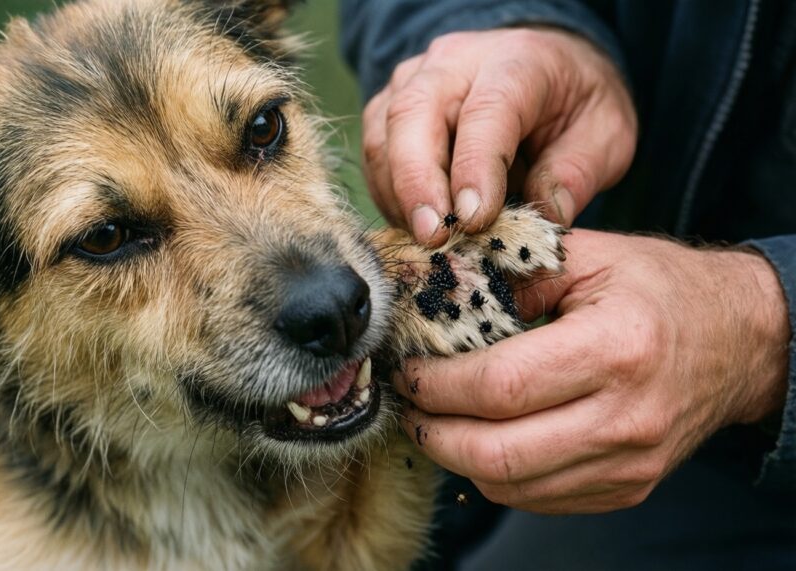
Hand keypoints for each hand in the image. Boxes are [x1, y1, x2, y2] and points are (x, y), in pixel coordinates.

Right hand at [362, 28, 636, 243]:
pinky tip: (417, 226)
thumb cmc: (574, 104)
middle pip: (414, 115)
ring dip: (399, 197)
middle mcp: (454, 62)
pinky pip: (374, 154)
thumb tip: (543, 219)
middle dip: (417, 183)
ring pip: (383, 137)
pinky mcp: (388, 106)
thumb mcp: (606, 134)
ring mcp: (412, 81)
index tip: (475, 221)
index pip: (485, 112)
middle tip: (433, 238)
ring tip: (429, 242)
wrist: (544, 68)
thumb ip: (576, 173)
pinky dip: (389, 197)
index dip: (475, 168)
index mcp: (517, 62)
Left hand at [395, 230, 790, 512]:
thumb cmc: (658, 289)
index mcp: (615, 348)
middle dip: (433, 433)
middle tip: (407, 405)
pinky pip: (538, 498)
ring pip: (511, 485)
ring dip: (456, 458)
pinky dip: (496, 474)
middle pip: (497, 454)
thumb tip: (434, 296)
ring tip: (434, 421)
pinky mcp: (626, 488)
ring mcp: (628, 463)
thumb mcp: (588, 255)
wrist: (739, 340)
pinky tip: (479, 438)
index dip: (437, 385)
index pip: (500, 387)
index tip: (406, 370)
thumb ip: (509, 271)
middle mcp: (625, 417)